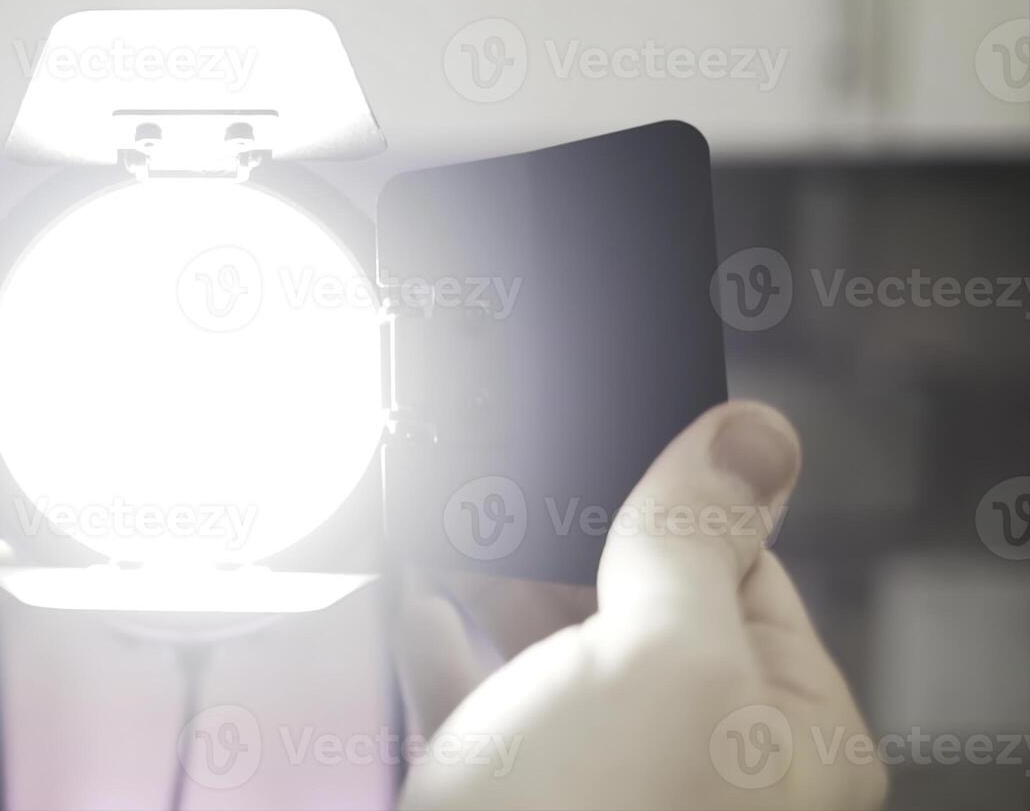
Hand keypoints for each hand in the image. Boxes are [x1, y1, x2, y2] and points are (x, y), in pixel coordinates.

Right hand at [396, 401, 887, 809]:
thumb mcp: (662, 658)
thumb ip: (698, 538)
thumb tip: (757, 432)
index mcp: (784, 736)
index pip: (747, 575)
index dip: (678, 503)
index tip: (614, 439)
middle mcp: (701, 768)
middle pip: (641, 610)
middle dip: (575, 542)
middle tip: (515, 474)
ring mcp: (602, 794)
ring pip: (555, 658)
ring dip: (504, 586)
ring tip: (456, 520)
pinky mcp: (510, 809)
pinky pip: (482, 710)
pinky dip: (450, 651)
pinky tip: (419, 604)